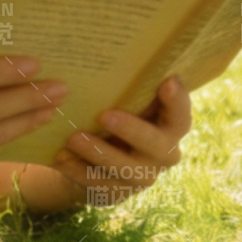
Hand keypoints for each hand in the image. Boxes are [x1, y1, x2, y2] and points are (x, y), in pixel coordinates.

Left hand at [46, 76, 191, 207]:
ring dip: (100, 153)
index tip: (168, 81)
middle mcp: (162, 153)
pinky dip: (78, 171)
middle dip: (133, 130)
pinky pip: (100, 185)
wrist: (91, 158)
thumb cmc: (110, 117)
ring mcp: (141, 176)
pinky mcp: (117, 192)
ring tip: (74, 138)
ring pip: (128, 170)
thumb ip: (126, 88)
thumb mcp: (120, 103)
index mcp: (168, 127)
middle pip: (158, 146)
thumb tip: (116, 49)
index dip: (178, 101)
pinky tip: (60, 158)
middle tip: (105, 115)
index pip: (181, 116)